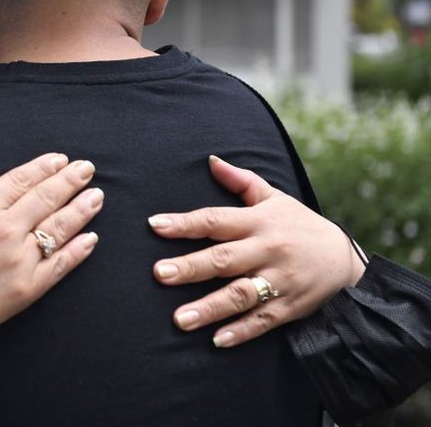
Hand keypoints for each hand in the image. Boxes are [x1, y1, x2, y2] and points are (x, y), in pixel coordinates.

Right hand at [0, 138, 102, 369]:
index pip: (21, 180)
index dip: (44, 167)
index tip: (61, 160)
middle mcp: (6, 229)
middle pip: (47, 198)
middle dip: (70, 181)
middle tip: (88, 170)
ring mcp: (19, 259)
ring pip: (59, 228)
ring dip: (81, 210)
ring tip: (97, 197)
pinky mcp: (27, 288)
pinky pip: (60, 265)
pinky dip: (78, 251)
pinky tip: (91, 239)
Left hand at [148, 155, 365, 347]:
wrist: (346, 260)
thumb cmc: (299, 225)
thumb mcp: (274, 198)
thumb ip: (241, 181)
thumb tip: (210, 161)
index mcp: (259, 222)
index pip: (216, 220)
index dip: (185, 223)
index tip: (155, 225)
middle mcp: (268, 250)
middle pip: (224, 259)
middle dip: (190, 267)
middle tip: (159, 274)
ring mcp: (280, 280)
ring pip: (241, 294)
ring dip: (210, 307)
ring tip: (179, 319)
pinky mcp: (290, 306)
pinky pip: (264, 320)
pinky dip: (242, 331)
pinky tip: (217, 340)